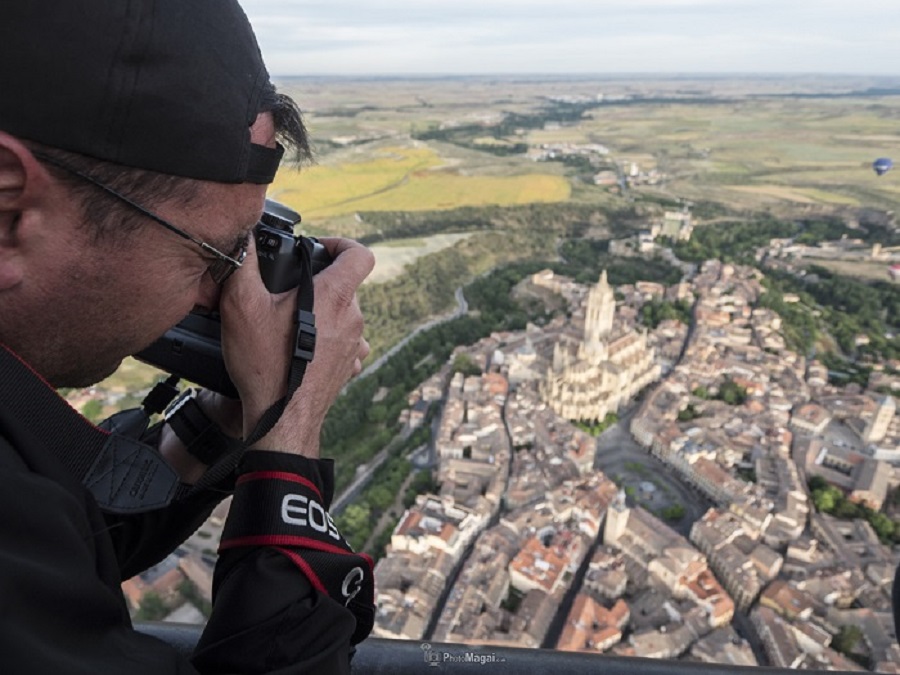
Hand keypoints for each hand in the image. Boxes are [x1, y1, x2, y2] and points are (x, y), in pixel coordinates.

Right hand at [218, 236, 373, 454]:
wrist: (280, 419)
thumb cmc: (264, 364)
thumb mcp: (242, 306)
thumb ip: (243, 264)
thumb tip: (241, 237)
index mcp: (335, 296)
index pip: (360, 254)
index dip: (341, 243)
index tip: (318, 249)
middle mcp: (353, 318)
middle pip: (346, 284)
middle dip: (319, 281)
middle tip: (287, 291)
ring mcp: (354, 344)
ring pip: (345, 313)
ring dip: (322, 312)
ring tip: (289, 323)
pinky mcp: (350, 366)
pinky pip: (344, 341)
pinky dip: (327, 338)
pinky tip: (302, 346)